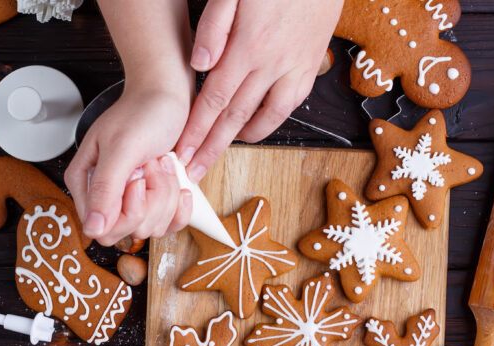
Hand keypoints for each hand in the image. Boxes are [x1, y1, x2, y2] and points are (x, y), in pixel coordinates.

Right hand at [66, 88, 194, 246]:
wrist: (168, 96)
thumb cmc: (143, 113)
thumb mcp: (122, 148)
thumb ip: (104, 188)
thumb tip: (92, 228)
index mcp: (86, 183)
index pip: (103, 229)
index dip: (128, 211)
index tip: (138, 180)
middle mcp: (106, 196)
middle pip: (130, 231)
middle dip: (152, 201)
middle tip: (151, 166)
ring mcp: (133, 201)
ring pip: (153, 228)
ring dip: (167, 194)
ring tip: (161, 164)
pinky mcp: (156, 203)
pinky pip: (170, 225)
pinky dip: (180, 205)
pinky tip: (179, 182)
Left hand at [176, 0, 342, 181]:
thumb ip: (215, 26)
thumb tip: (199, 65)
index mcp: (250, 45)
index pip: (215, 99)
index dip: (196, 130)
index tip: (182, 152)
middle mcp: (274, 64)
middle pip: (235, 117)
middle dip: (211, 147)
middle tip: (194, 170)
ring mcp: (296, 68)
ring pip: (265, 116)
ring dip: (239, 139)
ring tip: (218, 151)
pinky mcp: (311, 66)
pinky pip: (289, 105)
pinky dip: (269, 122)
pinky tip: (254, 126)